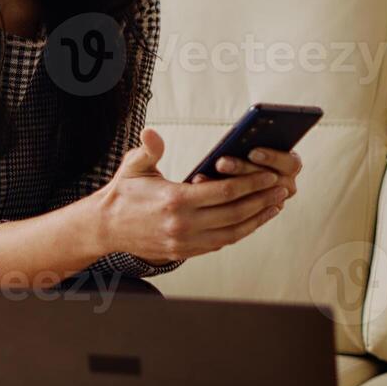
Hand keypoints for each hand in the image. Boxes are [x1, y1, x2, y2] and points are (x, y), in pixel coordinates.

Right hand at [90, 128, 289, 265]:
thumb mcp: (134, 167)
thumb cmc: (123, 193)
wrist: (105, 228)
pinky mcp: (184, 252)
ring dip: (257, 220)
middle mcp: (183, 225)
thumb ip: (148, 150)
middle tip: (281, 190)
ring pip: (232, 233)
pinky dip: (240, 232)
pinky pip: (220, 243)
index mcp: (175, 201)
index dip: (250, 184)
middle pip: (234, 214)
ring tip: (274, 206)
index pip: (223, 193)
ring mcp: (185, 242)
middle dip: (261, 201)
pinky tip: (252, 221)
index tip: (268, 176)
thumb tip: (151, 133)